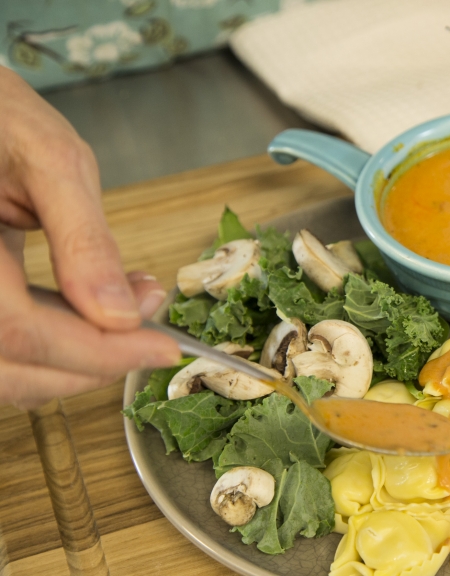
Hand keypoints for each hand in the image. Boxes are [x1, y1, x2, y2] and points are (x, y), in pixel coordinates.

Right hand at [0, 66, 179, 409]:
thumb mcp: (54, 162)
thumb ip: (86, 242)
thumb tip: (123, 314)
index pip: (19, 331)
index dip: (96, 352)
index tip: (163, 346)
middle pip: (10, 367)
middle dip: (92, 363)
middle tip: (151, 333)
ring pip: (4, 372)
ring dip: (72, 362)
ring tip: (126, 313)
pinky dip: (48, 349)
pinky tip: (88, 314)